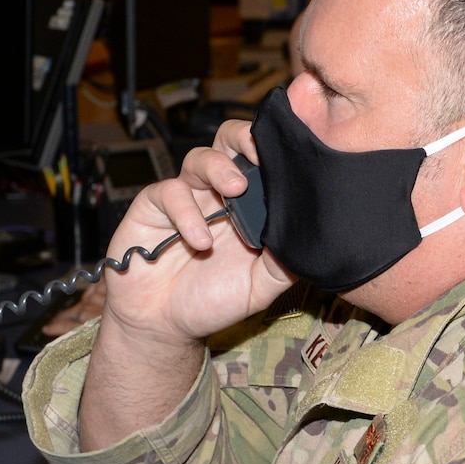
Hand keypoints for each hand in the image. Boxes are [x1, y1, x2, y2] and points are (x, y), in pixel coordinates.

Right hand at [79, 121, 291, 449]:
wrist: (164, 325)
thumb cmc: (212, 302)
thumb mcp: (260, 287)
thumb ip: (285, 262)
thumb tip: (312, 235)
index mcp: (247, 206)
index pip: (261, 162)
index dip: (274, 153)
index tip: (291, 158)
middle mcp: (216, 194)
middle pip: (228, 142)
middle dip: (244, 138)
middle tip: (259, 154)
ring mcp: (185, 198)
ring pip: (199, 158)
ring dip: (220, 167)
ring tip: (236, 190)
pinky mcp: (152, 207)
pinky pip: (169, 192)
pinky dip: (187, 213)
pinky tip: (200, 242)